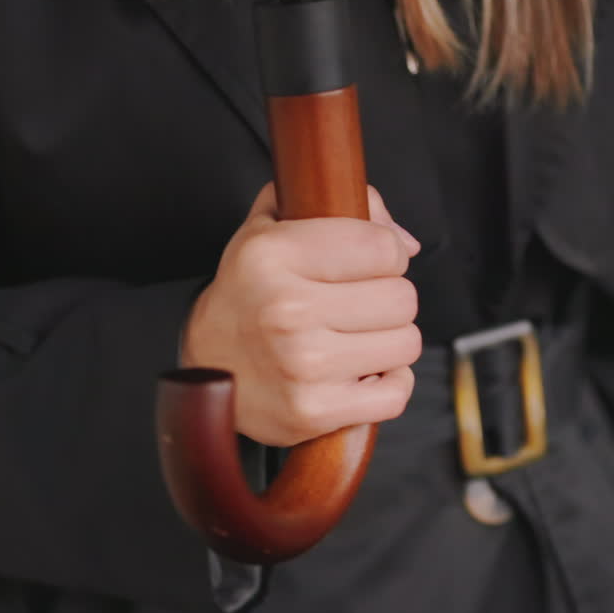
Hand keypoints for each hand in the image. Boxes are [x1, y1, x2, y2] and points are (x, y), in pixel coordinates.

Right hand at [181, 183, 421, 446]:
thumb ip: (333, 201)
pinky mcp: (313, 411)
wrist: (207, 367)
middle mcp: (286, 309)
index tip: (363, 266)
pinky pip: (396, 393)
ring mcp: (300, 365)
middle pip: (402, 298)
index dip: (385, 254)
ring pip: (406, 344)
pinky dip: (386, 384)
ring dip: (388, 342)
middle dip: (387, 300)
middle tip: (354, 306)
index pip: (384, 248)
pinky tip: (357, 372)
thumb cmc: (250, 293)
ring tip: (352, 338)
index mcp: (272, 254)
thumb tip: (406, 243)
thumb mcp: (271, 227)